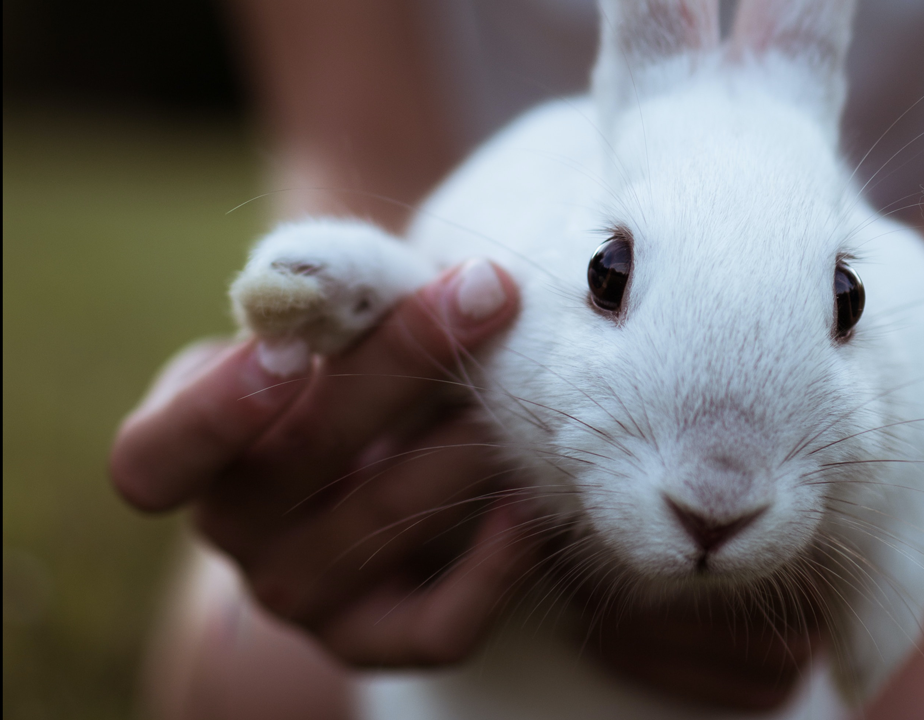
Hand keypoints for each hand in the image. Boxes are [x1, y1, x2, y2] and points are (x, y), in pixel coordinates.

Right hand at [111, 260, 539, 665]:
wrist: (384, 456)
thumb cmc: (350, 370)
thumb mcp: (324, 332)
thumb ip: (337, 302)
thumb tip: (401, 276)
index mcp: (189, 450)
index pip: (154, 460)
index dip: (216, 409)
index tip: (292, 346)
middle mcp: (234, 532)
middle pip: (305, 455)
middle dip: (404, 361)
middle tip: (484, 295)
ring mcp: (300, 595)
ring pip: (387, 519)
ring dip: (468, 443)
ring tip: (524, 390)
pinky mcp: (373, 640)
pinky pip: (438, 626)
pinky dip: (495, 564)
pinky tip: (528, 502)